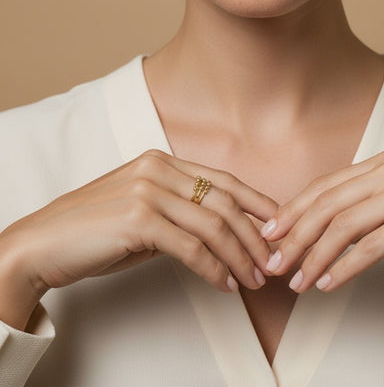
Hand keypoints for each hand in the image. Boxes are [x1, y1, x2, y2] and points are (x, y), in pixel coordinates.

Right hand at [0, 149, 276, 329]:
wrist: (42, 244)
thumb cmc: (92, 231)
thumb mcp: (141, 213)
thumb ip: (177, 214)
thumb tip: (219, 235)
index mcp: (161, 161)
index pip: (222, 180)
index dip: (256, 202)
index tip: (279, 225)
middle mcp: (158, 168)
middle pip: (224, 202)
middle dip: (255, 234)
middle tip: (274, 261)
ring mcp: (149, 190)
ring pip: (213, 225)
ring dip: (240, 256)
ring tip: (255, 279)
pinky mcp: (139, 219)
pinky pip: (192, 247)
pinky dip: (214, 269)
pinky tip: (225, 284)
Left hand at [261, 150, 383, 321]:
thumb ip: (360, 216)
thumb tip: (311, 233)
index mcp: (383, 163)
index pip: (326, 186)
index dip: (294, 209)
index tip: (270, 233)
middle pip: (329, 203)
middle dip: (296, 235)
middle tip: (274, 262)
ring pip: (344, 225)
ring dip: (315, 256)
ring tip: (297, 281)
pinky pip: (370, 246)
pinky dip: (344, 267)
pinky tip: (327, 283)